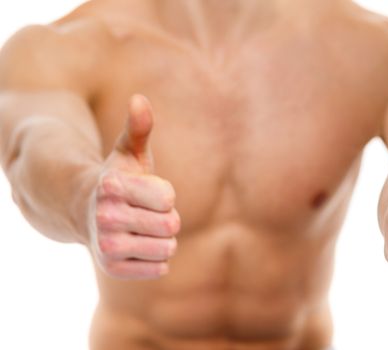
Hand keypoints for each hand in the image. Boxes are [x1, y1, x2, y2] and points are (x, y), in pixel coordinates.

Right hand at [87, 95, 179, 279]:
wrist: (84, 214)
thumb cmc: (118, 181)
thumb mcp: (129, 154)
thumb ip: (138, 128)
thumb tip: (139, 99)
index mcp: (112, 186)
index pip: (168, 197)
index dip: (165, 194)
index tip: (148, 192)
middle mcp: (105, 217)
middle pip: (171, 224)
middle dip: (167, 218)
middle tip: (147, 213)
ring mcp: (107, 246)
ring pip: (168, 247)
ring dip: (163, 239)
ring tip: (142, 230)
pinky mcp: (113, 269)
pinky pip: (160, 268)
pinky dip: (157, 259)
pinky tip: (138, 247)